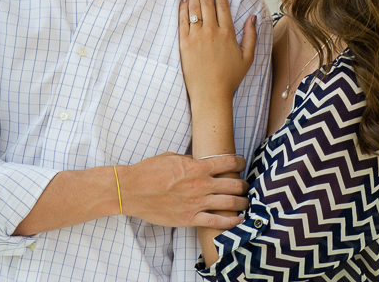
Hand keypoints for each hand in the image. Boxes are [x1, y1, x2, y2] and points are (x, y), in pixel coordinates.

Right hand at [120, 152, 248, 228]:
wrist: (132, 190)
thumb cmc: (149, 171)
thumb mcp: (173, 157)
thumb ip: (191, 160)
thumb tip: (201, 160)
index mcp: (198, 167)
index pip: (229, 162)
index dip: (240, 162)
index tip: (242, 164)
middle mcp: (201, 184)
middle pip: (234, 184)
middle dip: (244, 185)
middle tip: (246, 186)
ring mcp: (196, 203)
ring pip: (230, 203)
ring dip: (242, 202)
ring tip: (246, 202)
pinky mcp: (189, 218)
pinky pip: (216, 222)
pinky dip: (230, 222)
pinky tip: (238, 221)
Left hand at [178, 0, 256, 101]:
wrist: (211, 93)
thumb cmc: (230, 77)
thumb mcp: (247, 57)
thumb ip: (251, 35)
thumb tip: (252, 17)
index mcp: (227, 33)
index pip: (222, 5)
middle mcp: (211, 32)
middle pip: (207, 3)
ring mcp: (196, 37)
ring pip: (194, 9)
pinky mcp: (184, 44)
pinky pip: (182, 22)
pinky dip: (182, 9)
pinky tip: (183, 0)